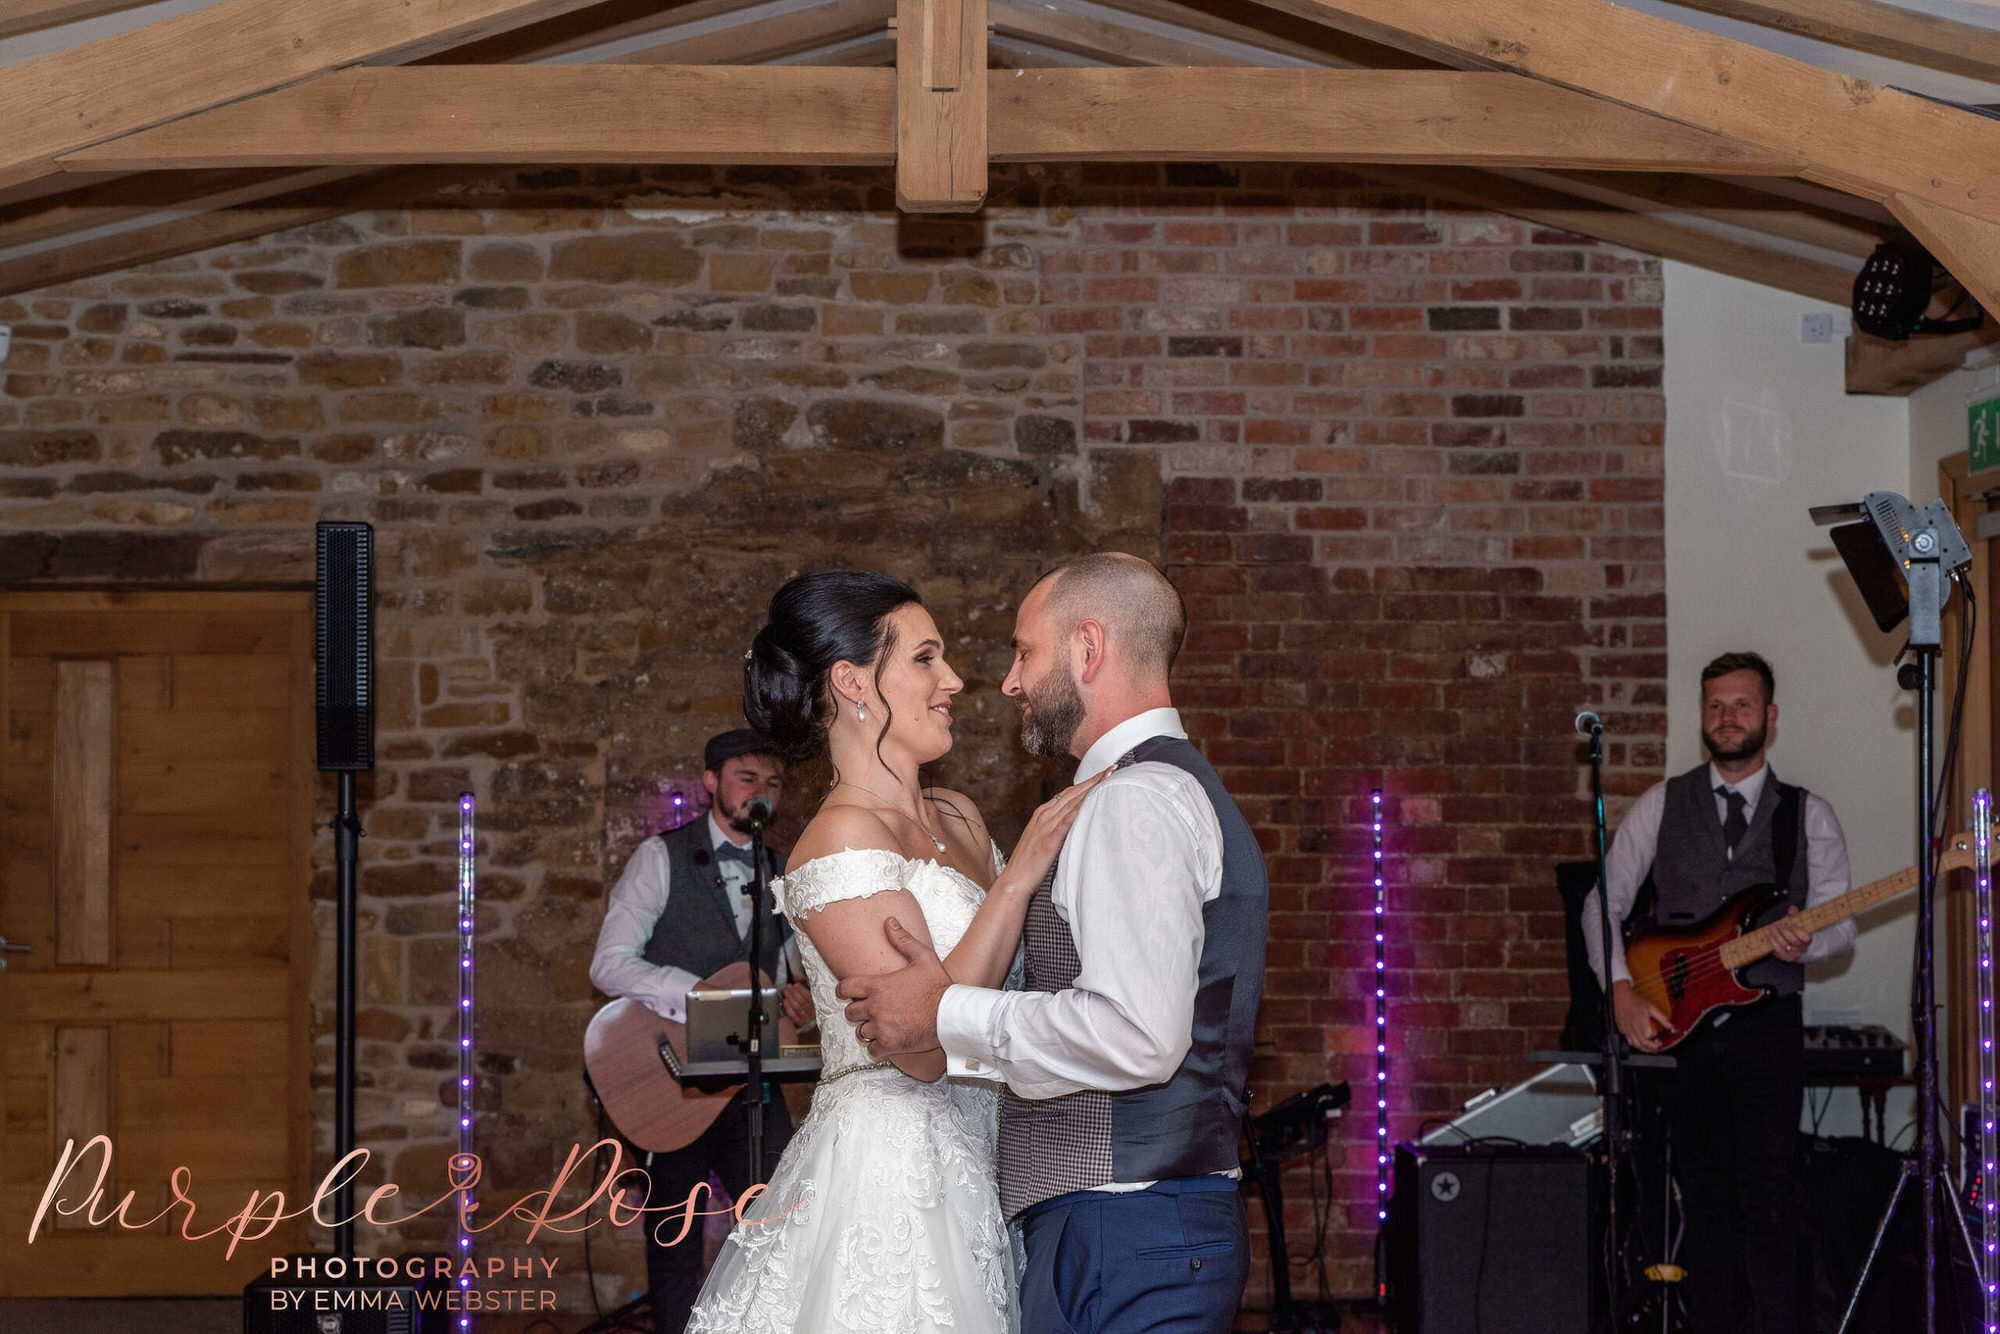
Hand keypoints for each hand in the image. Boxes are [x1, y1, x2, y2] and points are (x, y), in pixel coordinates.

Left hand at [781, 981, 813, 1027]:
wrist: (815, 1023)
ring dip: (790, 998)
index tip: (795, 984)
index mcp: (816, 1003)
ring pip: (798, 1007)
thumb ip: (803, 983)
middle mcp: (812, 1010)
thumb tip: (795, 977)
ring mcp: (807, 1017)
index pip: (808, 995)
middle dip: (794, 993)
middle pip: (802, 1001)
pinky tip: (785, 1002)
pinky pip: (794, 1015)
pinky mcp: (801, 1022)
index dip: (801, 989)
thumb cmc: (810, 1004)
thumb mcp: (809, 992)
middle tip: (787, 987)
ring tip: (785, 992)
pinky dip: (789, 1008)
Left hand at [836, 917, 950, 1057]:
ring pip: (860, 1031)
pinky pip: (872, 1049)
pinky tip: (887, 1040)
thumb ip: (903, 939)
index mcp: (878, 986)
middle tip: (869, 1010)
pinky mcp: (890, 1044)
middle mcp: (875, 1007)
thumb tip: (889, 922)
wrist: (952, 1014)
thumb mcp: (923, 957)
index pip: (844, 988)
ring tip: (880, 1025)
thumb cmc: (938, 986)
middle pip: (849, 1012)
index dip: (843, 991)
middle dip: (857, 1011)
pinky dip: (877, 1047)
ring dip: (868, 1029)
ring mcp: (881, 1027)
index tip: (847, 994)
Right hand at [1006, 771, 1107, 889]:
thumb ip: (1058, 832)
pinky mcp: (1050, 837)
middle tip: (1112, 768)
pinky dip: (1083, 805)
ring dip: (1092, 787)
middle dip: (1093, 779)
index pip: (1068, 793)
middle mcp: (1044, 815)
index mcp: (1042, 815)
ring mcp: (1046, 824)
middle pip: (1073, 792)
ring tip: (1108, 776)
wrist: (1014, 882)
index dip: (1086, 783)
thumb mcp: (1044, 843)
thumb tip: (1078, 829)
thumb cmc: (1030, 868)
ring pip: (1073, 800)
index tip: (1102, 774)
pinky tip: (1095, 798)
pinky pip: (1069, 818)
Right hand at [1613, 980, 1672, 1052]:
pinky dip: (1635, 1044)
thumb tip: (1670, 1026)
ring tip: (1650, 1049)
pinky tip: (1639, 1042)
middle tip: (1657, 1046)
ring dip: (1644, 1049)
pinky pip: (1629, 1041)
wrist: (1622, 997)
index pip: (1650, 1036)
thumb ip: (1662, 1019)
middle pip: (1643, 1044)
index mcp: (1642, 1023)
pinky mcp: (1622, 1029)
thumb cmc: (1635, 1002)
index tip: (1658, 1034)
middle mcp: (1634, 1028)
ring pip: (1636, 1045)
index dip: (1655, 1036)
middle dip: (1652, 1048)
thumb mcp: (1652, 1008)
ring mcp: (1627, 1030)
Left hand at [1768, 906, 1812, 963]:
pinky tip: (1771, 939)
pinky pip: (1781, 955)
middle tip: (1775, 925)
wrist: (1795, 940)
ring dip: (1776, 939)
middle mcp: (1803, 948)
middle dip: (1783, 932)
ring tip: (1770, 931)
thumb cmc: (1795, 928)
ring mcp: (1796, 954)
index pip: (1805, 937)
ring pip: (1785, 948)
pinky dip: (1774, 947)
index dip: (1797, 931)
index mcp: (1808, 939)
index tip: (1790, 924)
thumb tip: (1791, 912)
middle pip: (1794, 941)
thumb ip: (1794, 912)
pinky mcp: (1788, 958)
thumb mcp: (1796, 918)